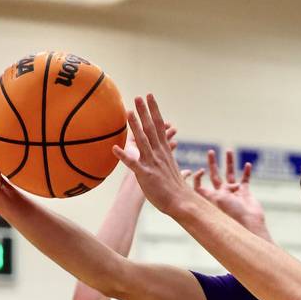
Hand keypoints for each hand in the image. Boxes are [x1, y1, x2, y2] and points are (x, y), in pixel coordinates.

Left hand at [113, 95, 191, 213]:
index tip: (150, 96)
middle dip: (145, 112)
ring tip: (128, 112)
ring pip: (142, 141)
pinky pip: (132, 164)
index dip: (154, 110)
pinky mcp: (146, 175)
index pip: (159, 126)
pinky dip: (124, 156)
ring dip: (135, 126)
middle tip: (139, 96)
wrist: (181, 202)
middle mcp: (159, 154)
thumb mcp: (176, 174)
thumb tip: (186, 171)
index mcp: (165, 151)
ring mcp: (152, 163)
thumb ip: (174, 166)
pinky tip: (114, 148)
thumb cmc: (177, 190)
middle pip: (151, 129)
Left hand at [190, 150, 270, 240]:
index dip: (198, 178)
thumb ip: (213, 190)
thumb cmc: (232, 214)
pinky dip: (246, 172)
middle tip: (210, 151)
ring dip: (229, 162)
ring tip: (229, 150)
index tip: (201, 171)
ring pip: (230, 175)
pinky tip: (247, 165)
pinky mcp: (245, 193)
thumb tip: (219, 184)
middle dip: (212, 164)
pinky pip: (245, 180)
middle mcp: (222, 194)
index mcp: (212, 197)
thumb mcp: (217, 199)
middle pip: (215, 176)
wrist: (249, 222)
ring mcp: (234, 193)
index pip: (200, 186)